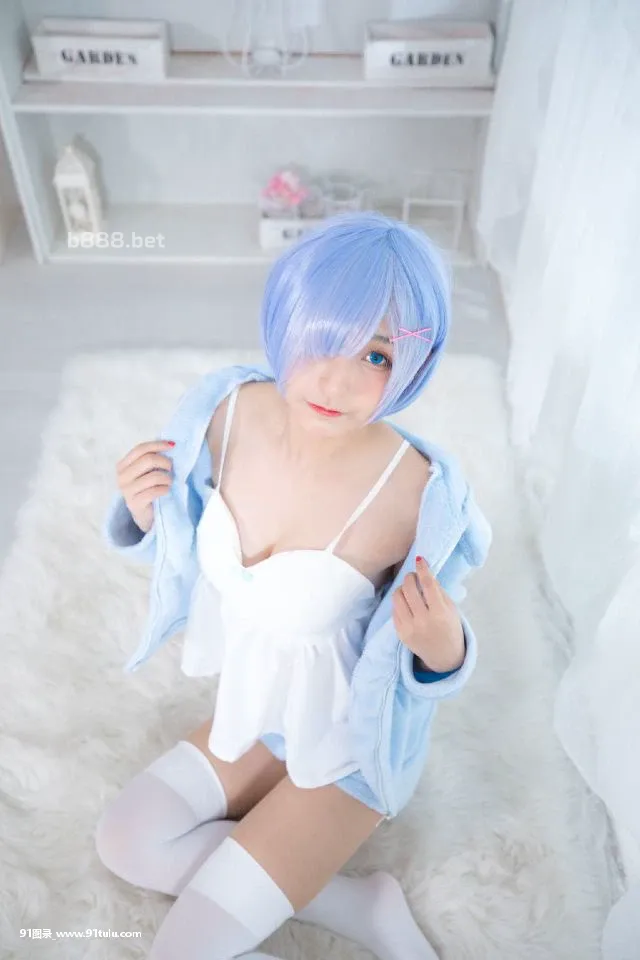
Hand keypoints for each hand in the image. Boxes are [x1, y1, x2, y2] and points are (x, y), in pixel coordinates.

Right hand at [116, 440, 174, 533]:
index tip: (172, 445)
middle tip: (170, 469)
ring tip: (168, 482)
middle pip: (148, 460)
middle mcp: (121, 477)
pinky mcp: (135, 503)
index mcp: (122, 466)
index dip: (157, 445)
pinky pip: (155, 491)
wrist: (145, 515)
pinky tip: (166, 491)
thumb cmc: (148, 489)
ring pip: (154, 476)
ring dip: (167, 478)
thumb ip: (151, 458)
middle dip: (165, 462)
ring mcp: (127, 491)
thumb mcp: (147, 472)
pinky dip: (165, 489)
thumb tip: (169, 443)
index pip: (140, 449)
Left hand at [391, 556, 464, 672]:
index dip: (423, 570)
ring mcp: (409, 628)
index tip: (419, 560)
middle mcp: (423, 621)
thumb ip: (438, 591)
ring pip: (397, 597)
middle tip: (413, 576)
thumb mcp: (451, 609)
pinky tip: (406, 603)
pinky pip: (394, 610)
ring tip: (408, 589)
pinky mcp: (400, 633)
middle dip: (410, 577)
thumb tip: (424, 572)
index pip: (428, 585)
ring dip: (402, 588)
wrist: (444, 656)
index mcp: (440, 614)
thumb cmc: (450, 628)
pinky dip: (399, 602)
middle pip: (409, 589)